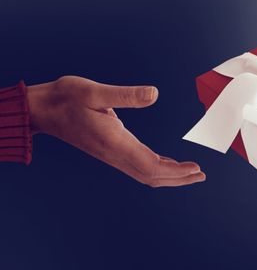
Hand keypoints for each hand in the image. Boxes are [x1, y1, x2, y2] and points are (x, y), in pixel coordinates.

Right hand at [27, 76, 204, 186]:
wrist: (42, 110)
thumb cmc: (66, 98)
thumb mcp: (94, 92)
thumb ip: (126, 95)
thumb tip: (155, 93)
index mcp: (115, 142)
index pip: (151, 166)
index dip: (176, 171)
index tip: (195, 169)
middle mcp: (115, 154)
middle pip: (152, 176)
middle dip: (178, 178)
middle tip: (200, 175)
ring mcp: (112, 154)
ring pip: (146, 173)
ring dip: (169, 175)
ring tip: (190, 173)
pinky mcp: (111, 150)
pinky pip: (138, 165)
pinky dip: (157, 167)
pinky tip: (167, 163)